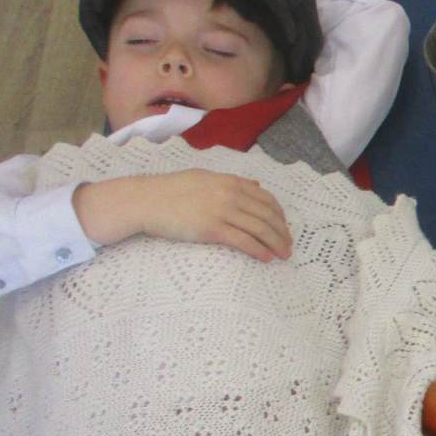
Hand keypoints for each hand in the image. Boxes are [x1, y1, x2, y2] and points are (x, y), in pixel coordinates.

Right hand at [74, 170, 292, 262]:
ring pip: (260, 229)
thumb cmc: (172, 190)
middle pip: (268, 216)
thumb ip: (232, 182)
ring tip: (283, 255)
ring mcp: (222, 212)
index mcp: (230, 182)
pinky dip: (259, 250)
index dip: (280, 215)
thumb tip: (256, 186)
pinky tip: (266, 258)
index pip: (266, 199)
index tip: (285, 227)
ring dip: (276, 244)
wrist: (146, 200)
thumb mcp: (205, 178)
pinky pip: (244, 241)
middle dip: (282, 232)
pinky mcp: (213, 229)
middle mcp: (231, 195)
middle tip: (289, 246)